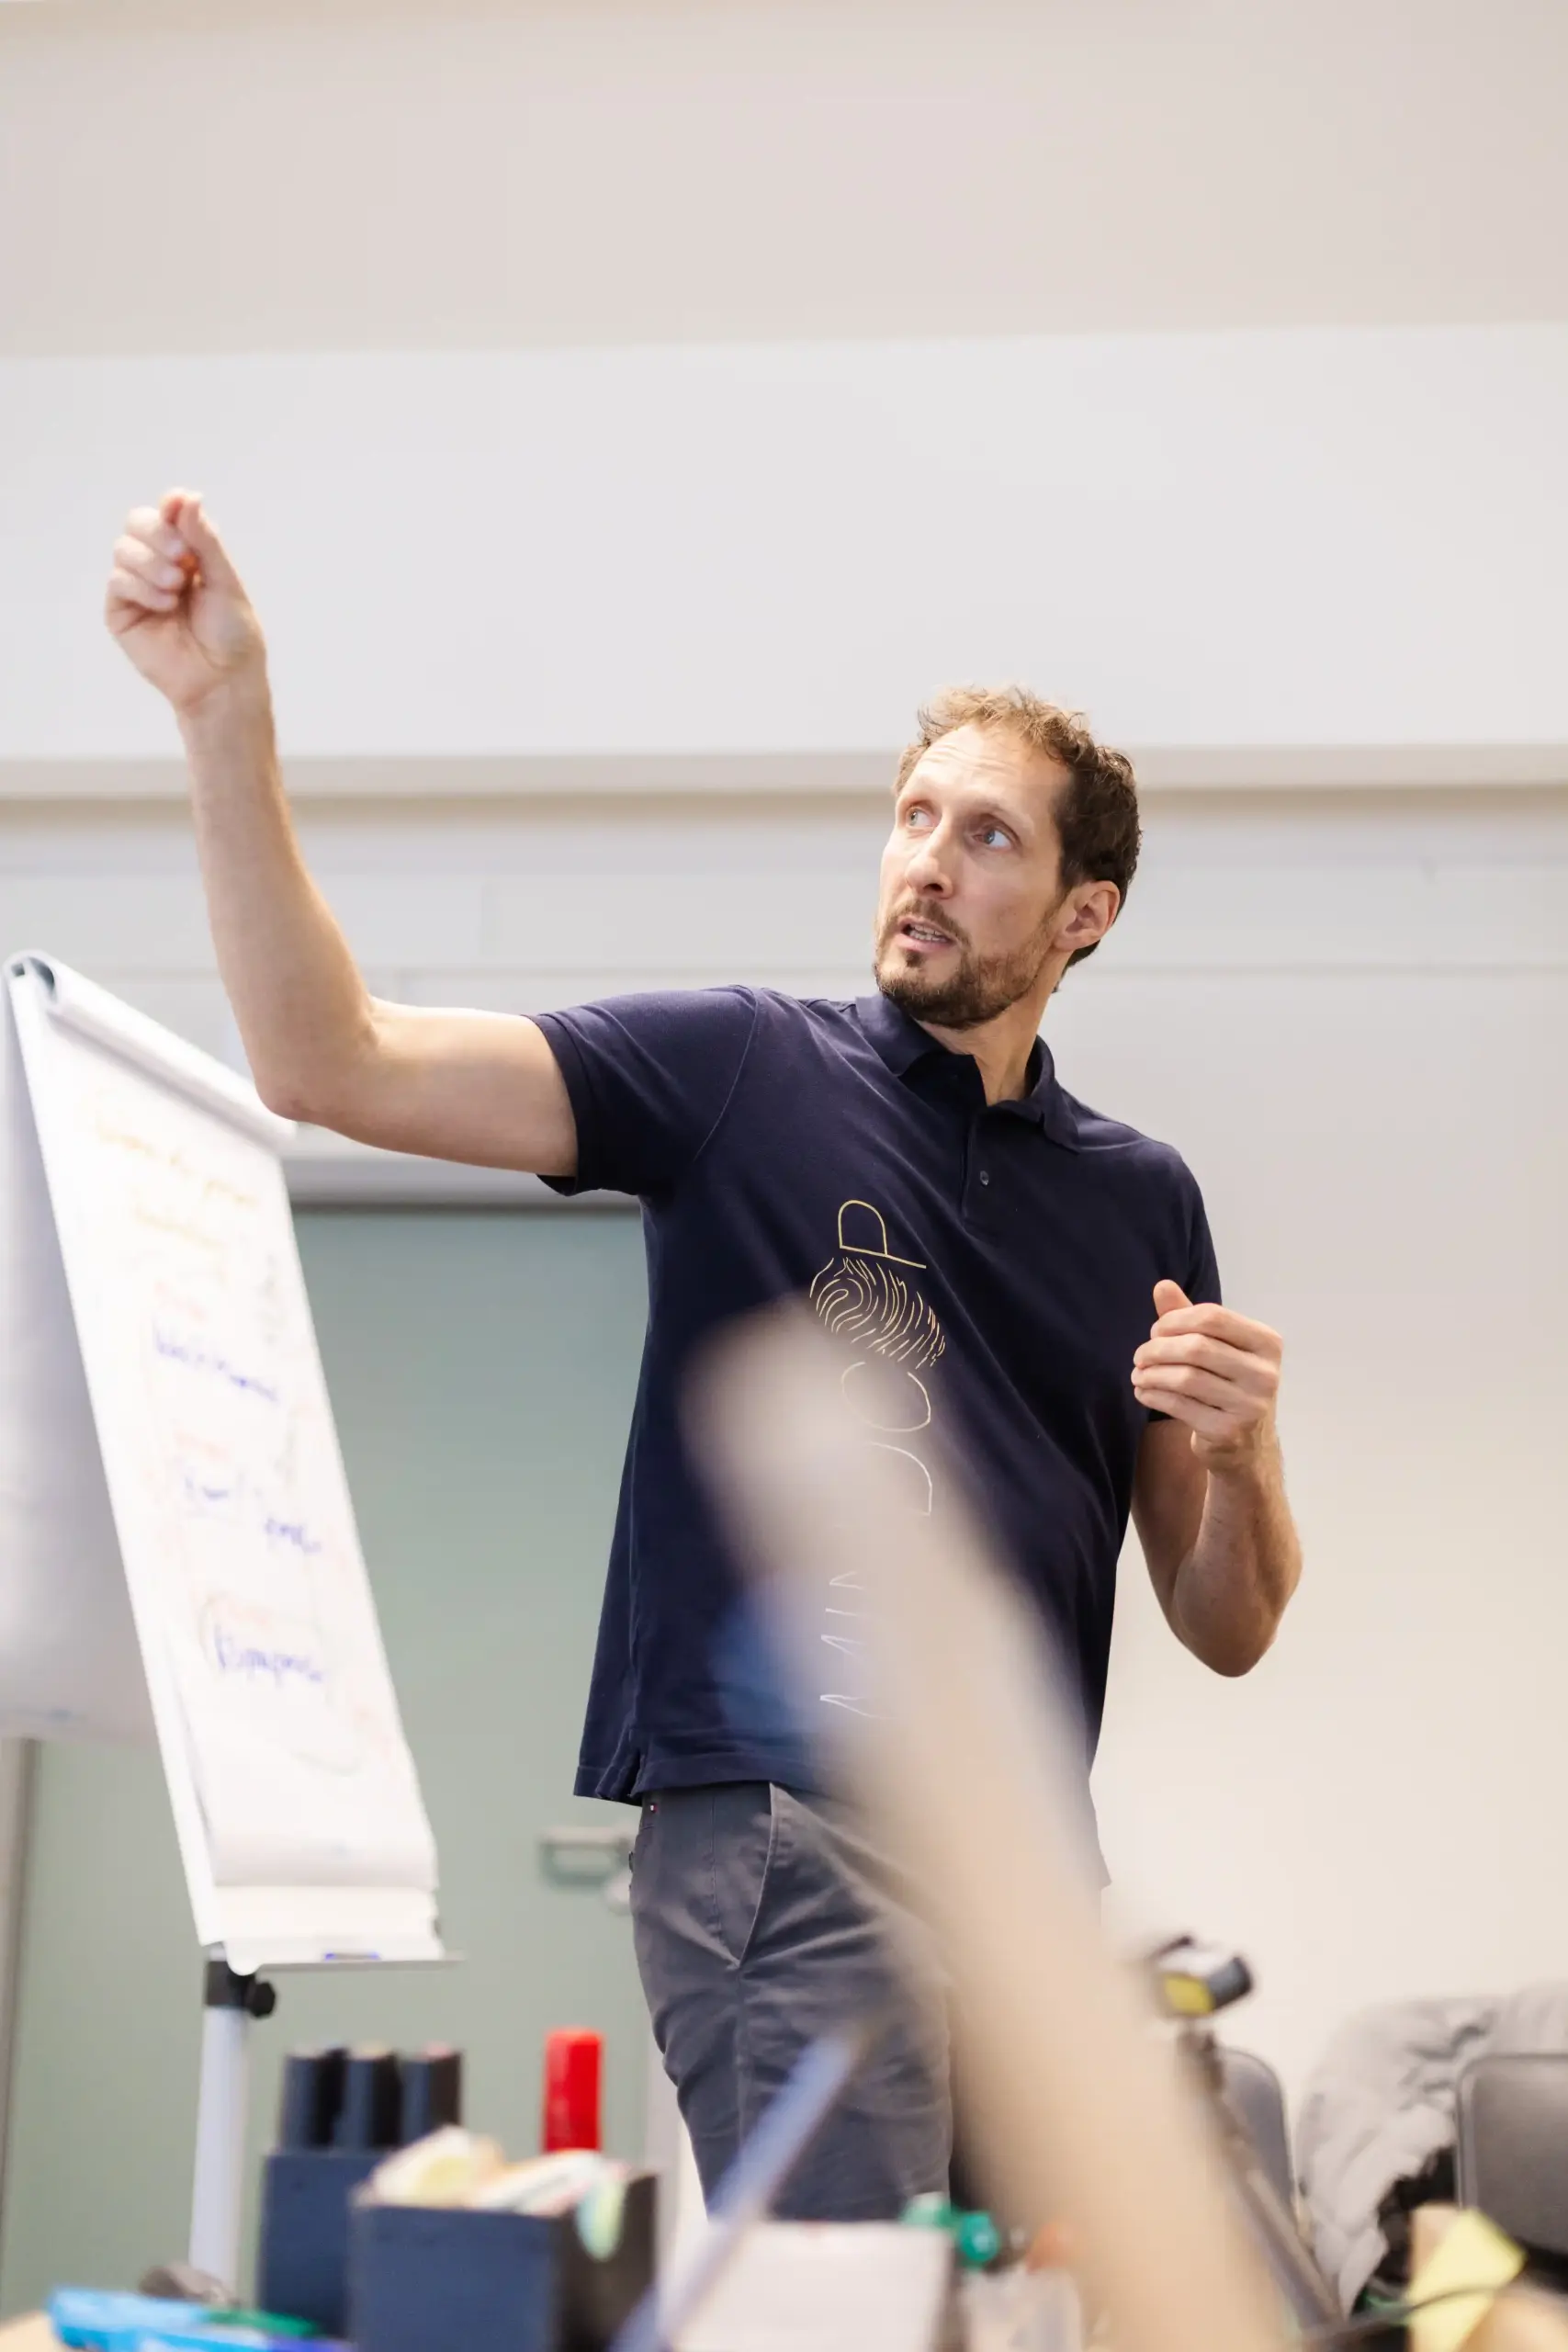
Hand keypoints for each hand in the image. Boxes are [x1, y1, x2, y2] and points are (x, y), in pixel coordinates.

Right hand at [105, 489, 265, 714]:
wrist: (223, 680)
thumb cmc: (232, 635)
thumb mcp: (225, 581)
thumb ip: (204, 540)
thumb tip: (186, 497)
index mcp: (188, 554)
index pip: (168, 514)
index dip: (170, 507)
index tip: (178, 506)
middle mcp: (159, 565)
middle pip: (137, 522)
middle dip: (157, 532)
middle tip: (182, 557)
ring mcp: (138, 587)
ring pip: (123, 548)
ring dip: (151, 563)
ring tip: (177, 587)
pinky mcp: (121, 611)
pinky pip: (118, 580)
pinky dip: (142, 587)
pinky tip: (165, 606)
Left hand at [1131, 1280, 1281, 1468]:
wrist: (1247, 1446)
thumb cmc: (1228, 1385)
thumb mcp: (1216, 1347)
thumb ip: (1190, 1316)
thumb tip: (1161, 1286)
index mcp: (1267, 1342)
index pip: (1212, 1316)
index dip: (1174, 1320)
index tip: (1155, 1331)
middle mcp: (1265, 1373)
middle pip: (1197, 1346)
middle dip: (1157, 1348)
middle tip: (1140, 1356)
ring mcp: (1250, 1405)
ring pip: (1186, 1377)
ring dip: (1151, 1373)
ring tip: (1138, 1374)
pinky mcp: (1228, 1431)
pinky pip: (1180, 1405)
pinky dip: (1154, 1395)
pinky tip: (1144, 1392)